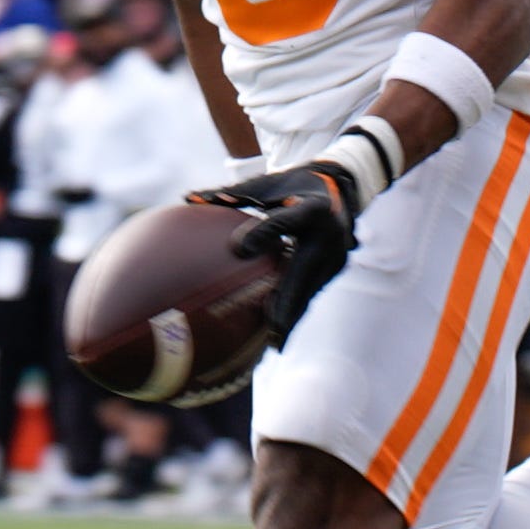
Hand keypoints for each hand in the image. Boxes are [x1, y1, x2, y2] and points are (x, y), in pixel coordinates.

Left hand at [190, 159, 364, 342]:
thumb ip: (231, 193)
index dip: (264, 233)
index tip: (238, 248)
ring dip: (292, 316)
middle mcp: (330, 233)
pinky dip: (296, 311)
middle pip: (303, 270)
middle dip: (288, 300)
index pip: (284, 221)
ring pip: (310, 291)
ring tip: (273, 344)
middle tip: (270, 326)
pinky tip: (278, 335)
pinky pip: (312, 293)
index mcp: (312, 207)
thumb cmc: (292, 186)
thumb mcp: (267, 184)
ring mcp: (337, 255)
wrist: (341, 189)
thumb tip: (187, 198)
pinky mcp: (336, 269)